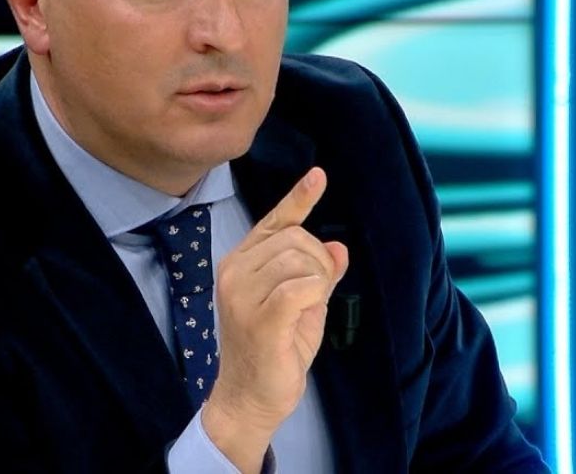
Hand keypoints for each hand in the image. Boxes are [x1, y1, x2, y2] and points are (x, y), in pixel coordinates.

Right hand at [202, 167, 348, 472]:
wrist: (251, 398)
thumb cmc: (275, 350)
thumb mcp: (304, 305)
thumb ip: (318, 274)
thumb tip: (339, 247)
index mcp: (242, 261)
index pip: (275, 222)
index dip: (298, 198)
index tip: (318, 175)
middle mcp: (235, 270)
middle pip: (297, 238)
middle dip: (320, 263)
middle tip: (315, 296)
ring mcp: (242, 292)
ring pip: (301, 259)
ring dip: (319, 282)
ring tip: (307, 310)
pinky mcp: (258, 316)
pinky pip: (302, 287)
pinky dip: (315, 296)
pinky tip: (306, 312)